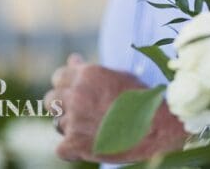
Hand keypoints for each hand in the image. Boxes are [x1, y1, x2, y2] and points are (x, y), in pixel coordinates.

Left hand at [44, 53, 186, 162]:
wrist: (157, 127)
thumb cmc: (141, 100)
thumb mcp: (119, 76)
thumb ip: (92, 70)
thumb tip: (73, 59)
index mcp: (87, 74)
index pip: (59, 76)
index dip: (66, 85)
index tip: (75, 92)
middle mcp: (77, 94)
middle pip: (51, 99)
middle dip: (62, 104)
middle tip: (79, 111)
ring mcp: (74, 119)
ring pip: (57, 123)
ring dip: (71, 127)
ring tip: (93, 128)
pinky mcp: (74, 143)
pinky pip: (61, 148)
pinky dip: (72, 150)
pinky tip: (88, 145)